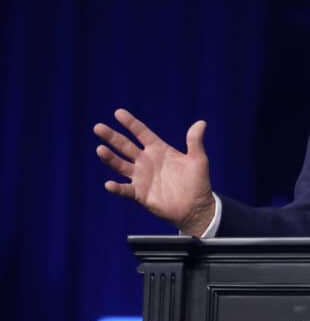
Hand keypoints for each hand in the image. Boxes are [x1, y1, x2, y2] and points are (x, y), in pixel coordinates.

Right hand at [94, 108, 215, 236]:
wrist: (196, 207)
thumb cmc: (197, 182)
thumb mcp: (198, 159)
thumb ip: (195, 141)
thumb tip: (201, 123)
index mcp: (159, 150)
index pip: (141, 133)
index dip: (130, 123)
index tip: (118, 113)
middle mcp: (146, 161)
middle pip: (125, 146)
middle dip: (112, 137)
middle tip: (98, 127)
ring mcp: (141, 177)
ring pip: (121, 165)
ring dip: (110, 158)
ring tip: (100, 149)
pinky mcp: (140, 194)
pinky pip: (125, 190)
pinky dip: (117, 188)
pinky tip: (109, 184)